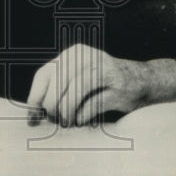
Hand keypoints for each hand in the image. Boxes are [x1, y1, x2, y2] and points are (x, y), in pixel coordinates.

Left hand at [26, 44, 163, 126]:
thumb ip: (56, 90)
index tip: (32, 118)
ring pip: (73, 94)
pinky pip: (92, 105)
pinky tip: (83, 120)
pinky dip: (83, 116)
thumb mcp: (78, 80)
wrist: (144, 81)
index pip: (43, 75)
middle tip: (56, 121)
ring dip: (68, 114)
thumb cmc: (104, 85)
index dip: (35, 98)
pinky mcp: (120, 86)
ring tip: (69, 122)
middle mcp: (87, 57)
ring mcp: (104, 69)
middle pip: (57, 85)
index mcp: (73, 54)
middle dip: (52, 108)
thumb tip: (32, 115)